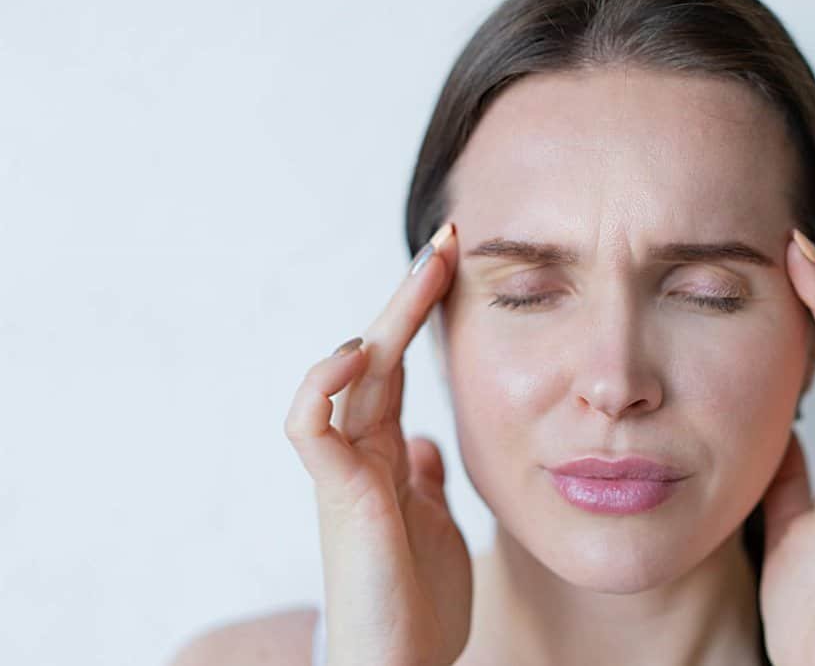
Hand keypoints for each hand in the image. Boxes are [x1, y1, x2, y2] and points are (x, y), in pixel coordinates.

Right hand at [283, 222, 469, 665]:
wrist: (399, 665)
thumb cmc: (414, 603)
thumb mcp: (435, 522)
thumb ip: (422, 477)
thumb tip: (426, 443)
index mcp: (387, 453)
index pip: (399, 365)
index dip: (422, 314)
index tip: (457, 263)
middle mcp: (361, 452)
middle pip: (378, 353)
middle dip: (410, 294)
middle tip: (447, 238)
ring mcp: (345, 470)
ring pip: (349, 374)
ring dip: (385, 318)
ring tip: (424, 272)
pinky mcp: (337, 495)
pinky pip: (311, 427)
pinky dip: (323, 385)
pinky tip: (358, 354)